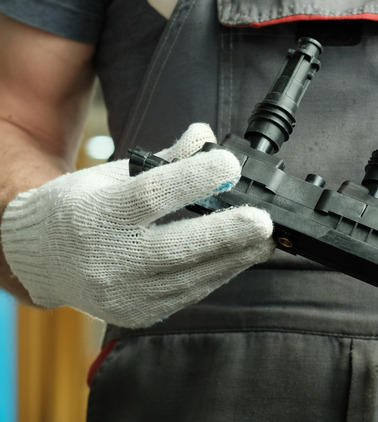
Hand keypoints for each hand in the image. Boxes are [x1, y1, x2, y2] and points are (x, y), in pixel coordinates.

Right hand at [2, 123, 274, 327]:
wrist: (41, 260)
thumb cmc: (81, 209)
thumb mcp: (112, 175)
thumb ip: (165, 160)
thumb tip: (207, 135)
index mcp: (97, 214)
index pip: (150, 195)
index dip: (194, 180)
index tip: (230, 165)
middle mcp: (108, 258)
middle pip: (176, 248)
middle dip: (226, 234)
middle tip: (264, 222)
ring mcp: (123, 293)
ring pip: (190, 277)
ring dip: (234, 257)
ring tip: (264, 239)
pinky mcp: (139, 314)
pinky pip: (188, 293)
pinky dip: (218, 273)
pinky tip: (239, 257)